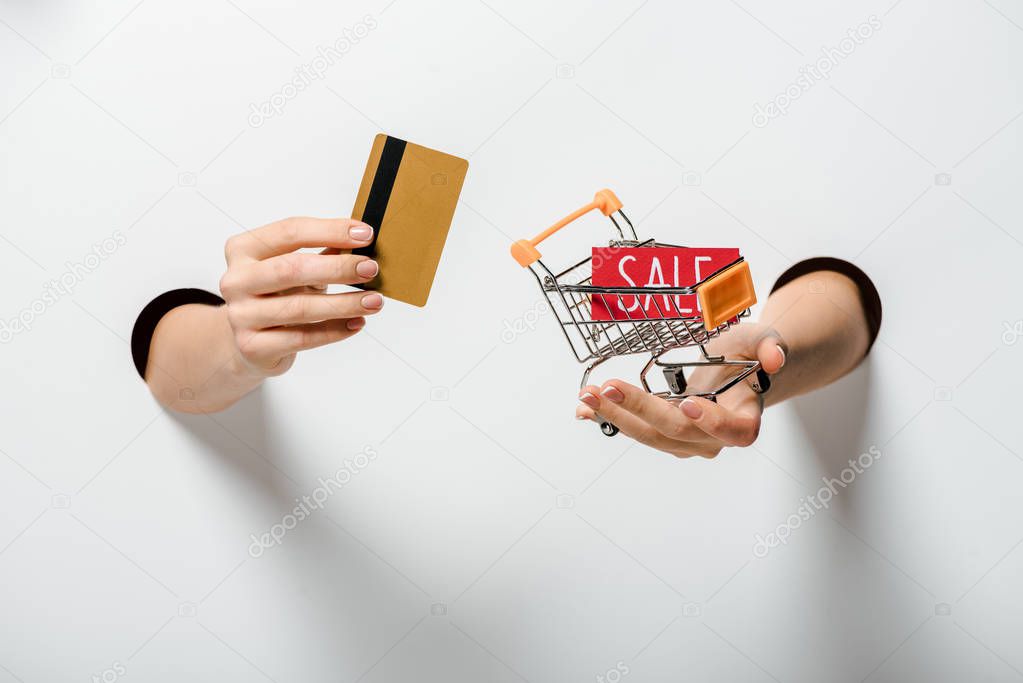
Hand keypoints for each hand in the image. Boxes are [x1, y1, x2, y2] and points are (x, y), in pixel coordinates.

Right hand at [218, 216, 383, 376]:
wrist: (249, 342)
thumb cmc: (276, 297)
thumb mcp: (293, 268)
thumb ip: (323, 252)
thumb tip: (363, 240)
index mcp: (243, 249)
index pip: (290, 232)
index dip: (330, 231)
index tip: (365, 234)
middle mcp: (236, 280)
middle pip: (292, 268)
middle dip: (338, 268)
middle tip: (371, 268)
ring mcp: (241, 315)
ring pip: (300, 307)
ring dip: (344, 304)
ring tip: (373, 301)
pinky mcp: (252, 346)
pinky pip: (302, 338)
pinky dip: (334, 330)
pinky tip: (356, 323)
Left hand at [575, 323, 786, 457]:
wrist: (732, 372)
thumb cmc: (747, 356)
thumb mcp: (761, 339)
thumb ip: (770, 345)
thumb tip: (774, 358)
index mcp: (744, 421)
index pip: (734, 431)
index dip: (712, 422)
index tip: (689, 404)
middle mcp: (713, 439)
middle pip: (677, 431)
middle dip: (641, 410)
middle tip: (610, 388)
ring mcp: (685, 442)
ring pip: (649, 436)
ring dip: (615, 417)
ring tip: (588, 395)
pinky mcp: (662, 436)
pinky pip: (635, 431)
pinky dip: (608, 420)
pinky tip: (584, 409)